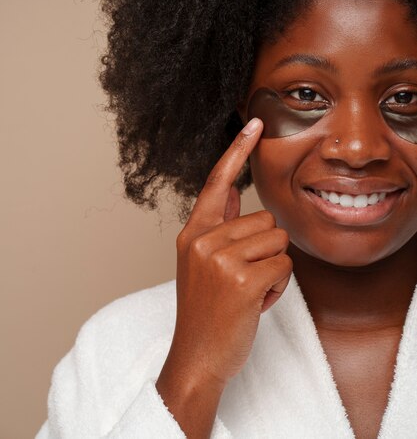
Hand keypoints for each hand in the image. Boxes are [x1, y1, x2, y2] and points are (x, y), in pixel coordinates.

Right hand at [165, 117, 292, 388]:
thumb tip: (229, 188)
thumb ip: (216, 224)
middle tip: (245, 278)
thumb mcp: (201, 261)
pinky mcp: (241, 280)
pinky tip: (257, 303)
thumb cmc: (205, 310)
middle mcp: (203, 240)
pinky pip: (284, 266)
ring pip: (278, 241)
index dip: (236, 151)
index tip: (255, 123)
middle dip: (267, 249)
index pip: (216, 182)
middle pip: (264, 219)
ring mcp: (220, 259)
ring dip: (274, 268)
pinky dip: (279, 288)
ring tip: (250, 290)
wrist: (196, 357)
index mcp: (193, 233)